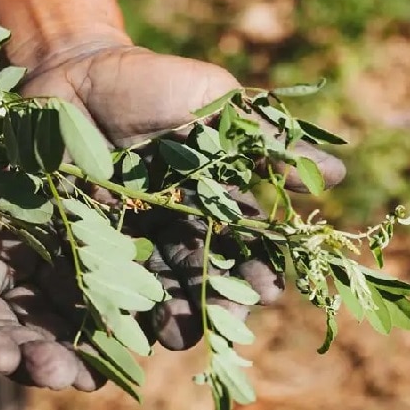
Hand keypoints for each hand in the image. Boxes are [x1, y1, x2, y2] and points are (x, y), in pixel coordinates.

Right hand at [0, 125, 102, 390]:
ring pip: (41, 305)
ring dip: (70, 334)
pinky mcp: (34, 232)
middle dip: (37, 355)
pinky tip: (116, 308)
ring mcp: (6, 262)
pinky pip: (62, 260)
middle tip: (68, 375)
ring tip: (99, 362)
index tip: (5, 360)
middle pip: (8, 331)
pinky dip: (87, 284)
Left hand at [20, 40, 345, 348]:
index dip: (253, 267)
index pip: (236, 240)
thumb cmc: (149, 81)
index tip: (268, 291)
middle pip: (195, 269)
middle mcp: (167, 219)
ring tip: (176, 338)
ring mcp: (122, 229)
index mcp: (203, 193)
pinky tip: (121, 323)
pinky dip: (111, 297)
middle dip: (211, 301)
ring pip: (151, 279)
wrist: (73, 71)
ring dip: (167, 311)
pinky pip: (96, 272)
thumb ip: (265, 139)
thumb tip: (336, 176)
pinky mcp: (78, 233)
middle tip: (221, 328)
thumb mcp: (212, 99)